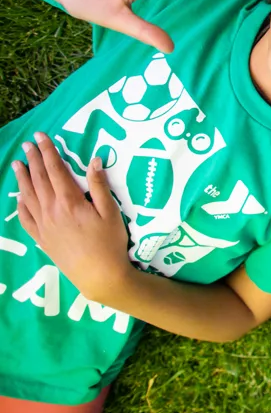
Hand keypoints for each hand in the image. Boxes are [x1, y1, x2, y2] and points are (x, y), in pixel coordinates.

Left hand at [12, 132, 131, 301]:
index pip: (55, 170)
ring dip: (22, 178)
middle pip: (39, 179)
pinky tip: (19, 197)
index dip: (48, 152)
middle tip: (28, 144)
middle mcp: (51, 210)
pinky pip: (25, 218)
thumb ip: (100, 186)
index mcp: (69, 201)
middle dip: (33, 160)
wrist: (98, 275)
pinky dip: (20, 204)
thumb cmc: (110, 243)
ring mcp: (43, 225)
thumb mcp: (111, 212)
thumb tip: (94, 160)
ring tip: (17, 164)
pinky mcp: (41, 238)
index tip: (41, 137)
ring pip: (28, 196)